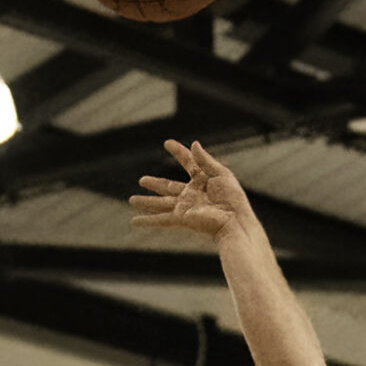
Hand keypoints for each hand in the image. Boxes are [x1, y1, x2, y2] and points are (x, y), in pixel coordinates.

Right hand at [129, 139, 257, 249]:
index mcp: (203, 180)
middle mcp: (191, 194)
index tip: (167, 143)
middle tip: (142, 180)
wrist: (234, 220)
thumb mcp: (221, 174)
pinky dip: (147, 221)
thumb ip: (205, 160)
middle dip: (155, 183)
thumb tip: (194, 144)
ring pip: (160, 203)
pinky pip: (161, 219)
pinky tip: (134, 222)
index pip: (188, 162)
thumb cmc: (233, 198)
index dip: (178, 151)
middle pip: (168, 187)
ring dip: (146, 202)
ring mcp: (185, 207)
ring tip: (131, 200)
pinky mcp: (181, 218)